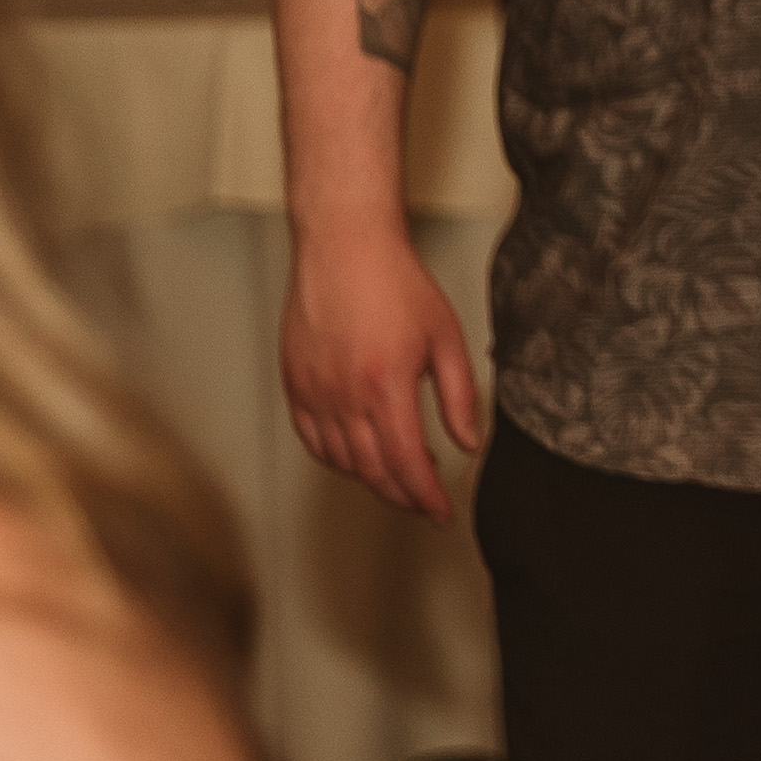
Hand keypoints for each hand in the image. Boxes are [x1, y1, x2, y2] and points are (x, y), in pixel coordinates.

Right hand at [279, 219, 486, 519]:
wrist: (345, 247)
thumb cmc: (396, 284)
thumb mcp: (446, 339)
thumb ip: (459, 398)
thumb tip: (468, 444)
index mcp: (385, 386)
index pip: (405, 464)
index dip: (425, 497)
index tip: (441, 513)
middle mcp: (342, 395)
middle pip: (371, 470)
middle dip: (402, 496)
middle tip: (425, 504)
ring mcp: (312, 391)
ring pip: (339, 460)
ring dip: (371, 478)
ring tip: (401, 475)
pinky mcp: (293, 383)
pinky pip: (311, 438)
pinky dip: (335, 457)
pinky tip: (359, 454)